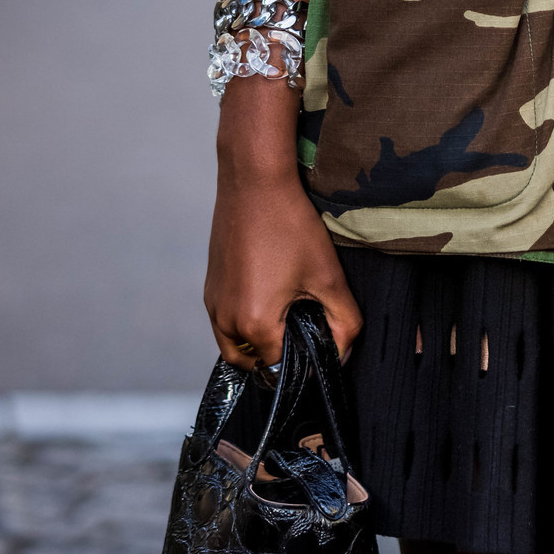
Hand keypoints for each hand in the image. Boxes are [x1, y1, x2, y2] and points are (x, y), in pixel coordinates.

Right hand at [205, 165, 361, 368]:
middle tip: (305, 331)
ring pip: (235, 345)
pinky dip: (246, 321)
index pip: (279, 371)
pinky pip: (226, 320)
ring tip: (290, 312)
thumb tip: (344, 355)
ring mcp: (212, 303)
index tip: (321, 344)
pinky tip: (272, 292)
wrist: (254, 182)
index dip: (304, 363)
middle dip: (277, 358)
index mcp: (252, 325)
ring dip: (259, 342)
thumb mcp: (328, 277)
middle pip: (253, 364)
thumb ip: (344, 323)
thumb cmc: (291, 226)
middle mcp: (224, 320)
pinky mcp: (210, 286)